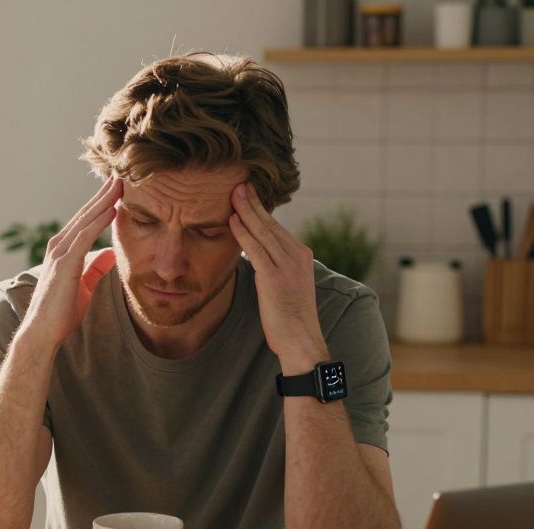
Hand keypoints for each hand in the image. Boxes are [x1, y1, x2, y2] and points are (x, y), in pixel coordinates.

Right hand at [16, 177, 121, 352]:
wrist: (44, 332)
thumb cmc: (61, 312)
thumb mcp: (85, 285)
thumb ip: (96, 267)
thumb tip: (112, 253)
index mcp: (64, 250)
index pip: (85, 220)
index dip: (101, 202)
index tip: (118, 187)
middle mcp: (59, 246)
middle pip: (85, 213)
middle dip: (104, 193)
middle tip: (121, 173)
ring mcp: (60, 253)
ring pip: (86, 219)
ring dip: (104, 200)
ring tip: (120, 183)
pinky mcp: (65, 263)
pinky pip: (86, 235)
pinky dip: (100, 220)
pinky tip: (113, 208)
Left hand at [228, 182, 328, 373]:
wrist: (301, 340)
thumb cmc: (289, 317)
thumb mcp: (286, 285)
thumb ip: (275, 267)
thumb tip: (257, 255)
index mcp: (301, 255)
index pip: (276, 226)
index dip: (260, 209)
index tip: (247, 193)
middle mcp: (297, 255)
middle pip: (270, 223)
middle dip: (253, 202)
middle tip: (238, 183)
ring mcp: (287, 265)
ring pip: (263, 231)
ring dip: (246, 210)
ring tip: (233, 193)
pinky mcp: (274, 277)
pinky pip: (255, 249)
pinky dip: (243, 232)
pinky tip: (231, 220)